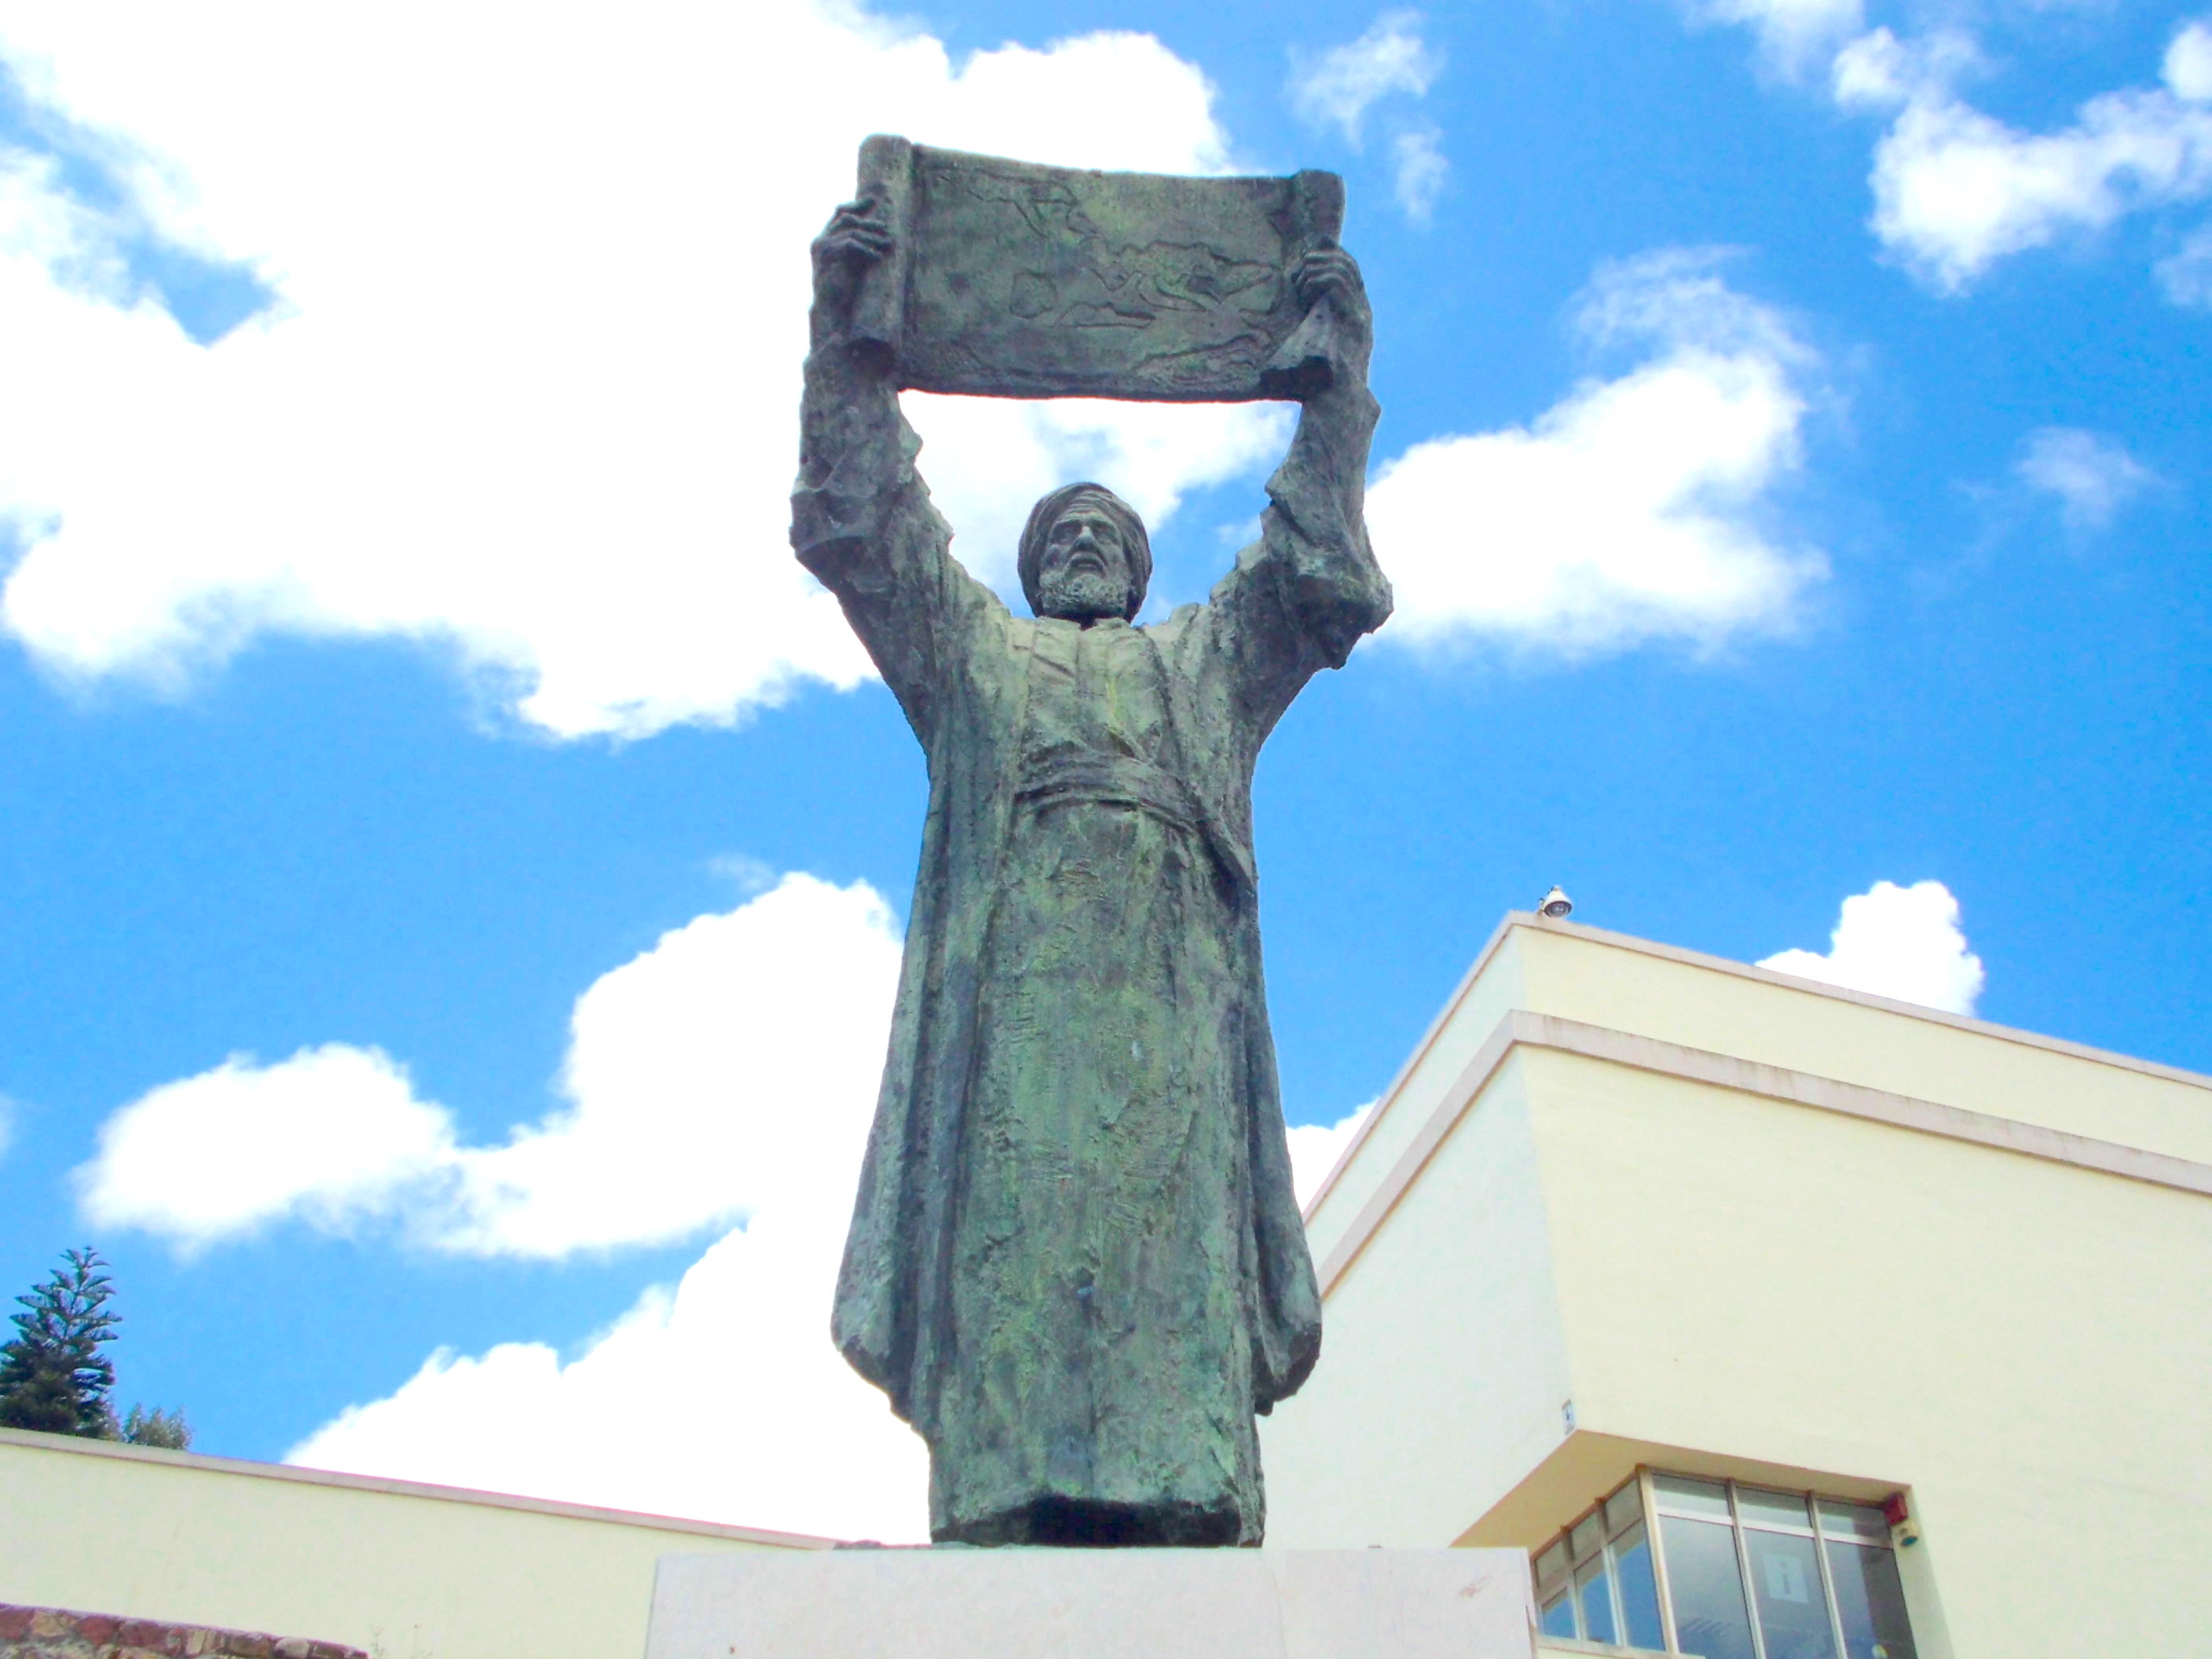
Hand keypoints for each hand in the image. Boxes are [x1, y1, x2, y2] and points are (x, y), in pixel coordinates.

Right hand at [810, 196, 894, 338]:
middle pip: (847, 219)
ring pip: (851, 231)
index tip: (873, 199)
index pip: (840, 214)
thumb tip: (879, 231)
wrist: (830, 310)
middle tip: (887, 229)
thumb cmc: (843, 290)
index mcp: (824, 239)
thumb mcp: (853, 262)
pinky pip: (850, 245)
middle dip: (870, 223)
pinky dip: (865, 249)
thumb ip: (859, 246)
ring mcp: (821, 249)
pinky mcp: (827, 258)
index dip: (857, 205)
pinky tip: (877, 256)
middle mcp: (819, 241)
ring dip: (872, 237)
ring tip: (887, 243)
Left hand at [1290, 240, 1371, 377]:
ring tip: (1300, 285)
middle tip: (1299, 271)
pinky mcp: (1354, 321)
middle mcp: (1362, 311)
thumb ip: (1313, 321)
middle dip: (1321, 258)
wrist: (1335, 402)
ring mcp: (1360, 315)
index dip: (1332, 254)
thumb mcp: (1315, 342)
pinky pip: (1336, 284)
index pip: (1350, 269)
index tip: (1309, 253)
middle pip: (1348, 264)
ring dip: (1316, 269)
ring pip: (1342, 270)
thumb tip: (1298, 306)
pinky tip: (1305, 296)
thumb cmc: (1320, 379)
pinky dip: (1317, 281)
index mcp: (1356, 313)